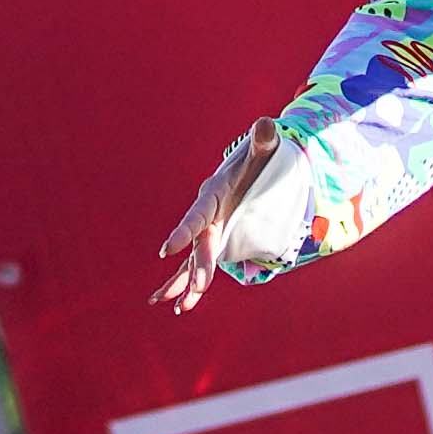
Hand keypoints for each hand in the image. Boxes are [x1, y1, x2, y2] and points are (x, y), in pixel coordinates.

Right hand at [155, 131, 276, 313]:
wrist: (253, 170)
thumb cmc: (258, 159)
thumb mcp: (265, 150)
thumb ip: (263, 141)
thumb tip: (265, 125)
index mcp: (214, 195)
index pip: (198, 215)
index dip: (183, 232)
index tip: (167, 250)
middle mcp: (207, 215)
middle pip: (200, 244)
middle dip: (199, 266)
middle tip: (200, 289)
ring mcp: (209, 231)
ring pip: (195, 261)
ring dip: (186, 284)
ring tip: (179, 308)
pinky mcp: (214, 242)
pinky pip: (197, 266)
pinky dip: (186, 284)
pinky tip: (177, 305)